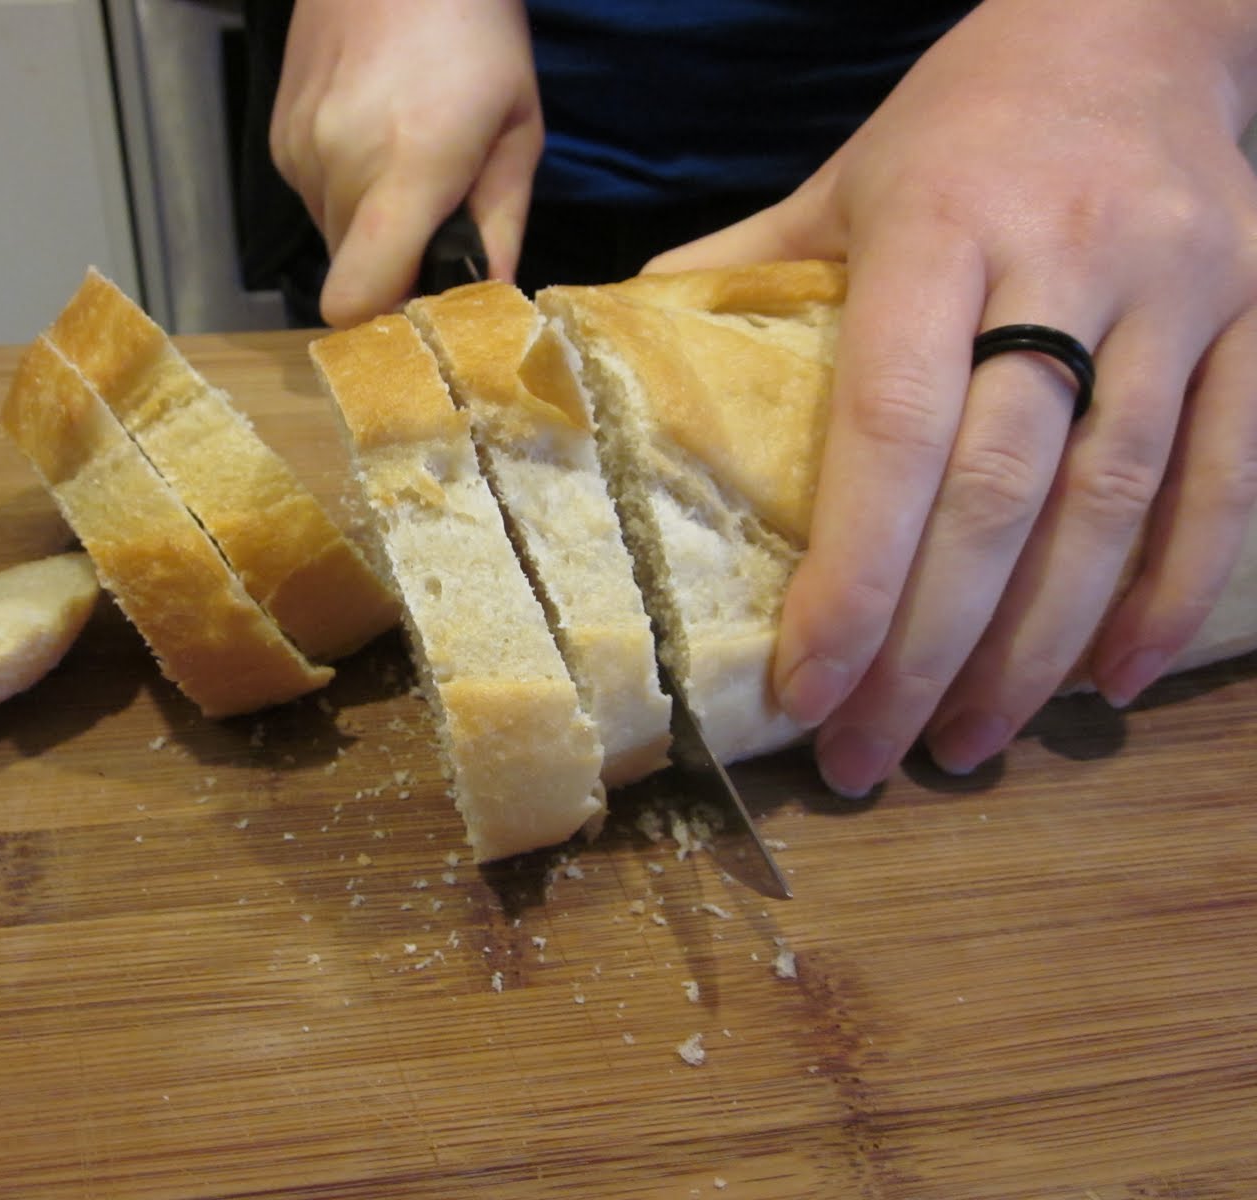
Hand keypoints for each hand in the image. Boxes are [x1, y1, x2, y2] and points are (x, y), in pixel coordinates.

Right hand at [269, 0, 542, 325]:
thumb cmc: (476, 34)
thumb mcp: (518, 129)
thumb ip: (501, 224)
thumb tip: (490, 300)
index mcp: (409, 169)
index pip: (356, 299)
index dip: (387, 318)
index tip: (425, 302)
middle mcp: (340, 167)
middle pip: (352, 277)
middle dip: (393, 268)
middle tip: (435, 225)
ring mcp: (299, 152)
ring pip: (333, 239)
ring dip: (370, 229)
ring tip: (407, 167)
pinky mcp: (277, 141)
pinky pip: (316, 201)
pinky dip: (347, 193)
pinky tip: (374, 141)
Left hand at [648, 0, 1256, 795]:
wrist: (1145, 19)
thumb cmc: (966, 122)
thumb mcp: (843, 178)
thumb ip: (744, 269)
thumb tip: (625, 348)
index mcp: (939, 230)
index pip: (889, 429)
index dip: (851, 576)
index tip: (806, 687)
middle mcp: (1065, 262)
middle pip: (998, 493)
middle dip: (929, 649)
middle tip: (873, 755)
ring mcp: (1182, 291)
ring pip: (1112, 504)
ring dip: (1036, 648)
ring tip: (969, 744)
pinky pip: (1232, 477)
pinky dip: (1172, 591)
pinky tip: (1111, 678)